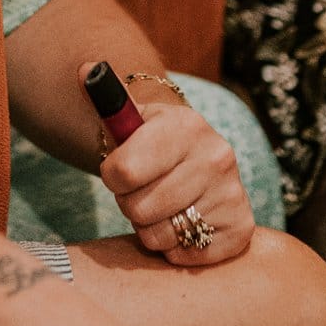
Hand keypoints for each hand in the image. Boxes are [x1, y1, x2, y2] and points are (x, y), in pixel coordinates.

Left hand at [91, 82, 255, 264]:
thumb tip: (84, 69)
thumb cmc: (150, 142)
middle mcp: (217, 156)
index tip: (120, 170)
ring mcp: (232, 193)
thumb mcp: (129, 118)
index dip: (112, 177)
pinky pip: (185, 255)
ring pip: (160, 236)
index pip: (123, 172)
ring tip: (160, 206)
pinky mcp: (241, 227)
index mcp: (186, 125)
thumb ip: (105, 98)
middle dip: (130, 204)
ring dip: (150, 229)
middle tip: (142, 190)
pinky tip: (182, 224)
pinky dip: (174, 249)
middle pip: (139, 209)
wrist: (192, 159)